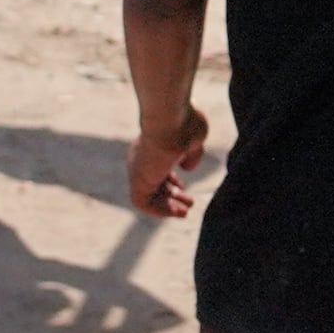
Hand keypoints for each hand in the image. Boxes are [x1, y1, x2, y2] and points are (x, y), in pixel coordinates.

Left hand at [129, 98, 209, 219]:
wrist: (169, 119)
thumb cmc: (184, 123)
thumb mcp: (194, 138)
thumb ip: (192, 154)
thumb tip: (188, 168)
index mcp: (152, 146)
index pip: (156, 168)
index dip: (169, 181)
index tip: (182, 189)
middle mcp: (142, 159)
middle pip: (153, 183)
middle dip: (170, 196)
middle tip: (189, 203)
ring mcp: (139, 170)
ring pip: (148, 195)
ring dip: (166, 207)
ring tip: (184, 212)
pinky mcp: (138, 180)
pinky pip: (142, 202)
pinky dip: (158, 210)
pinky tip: (176, 213)